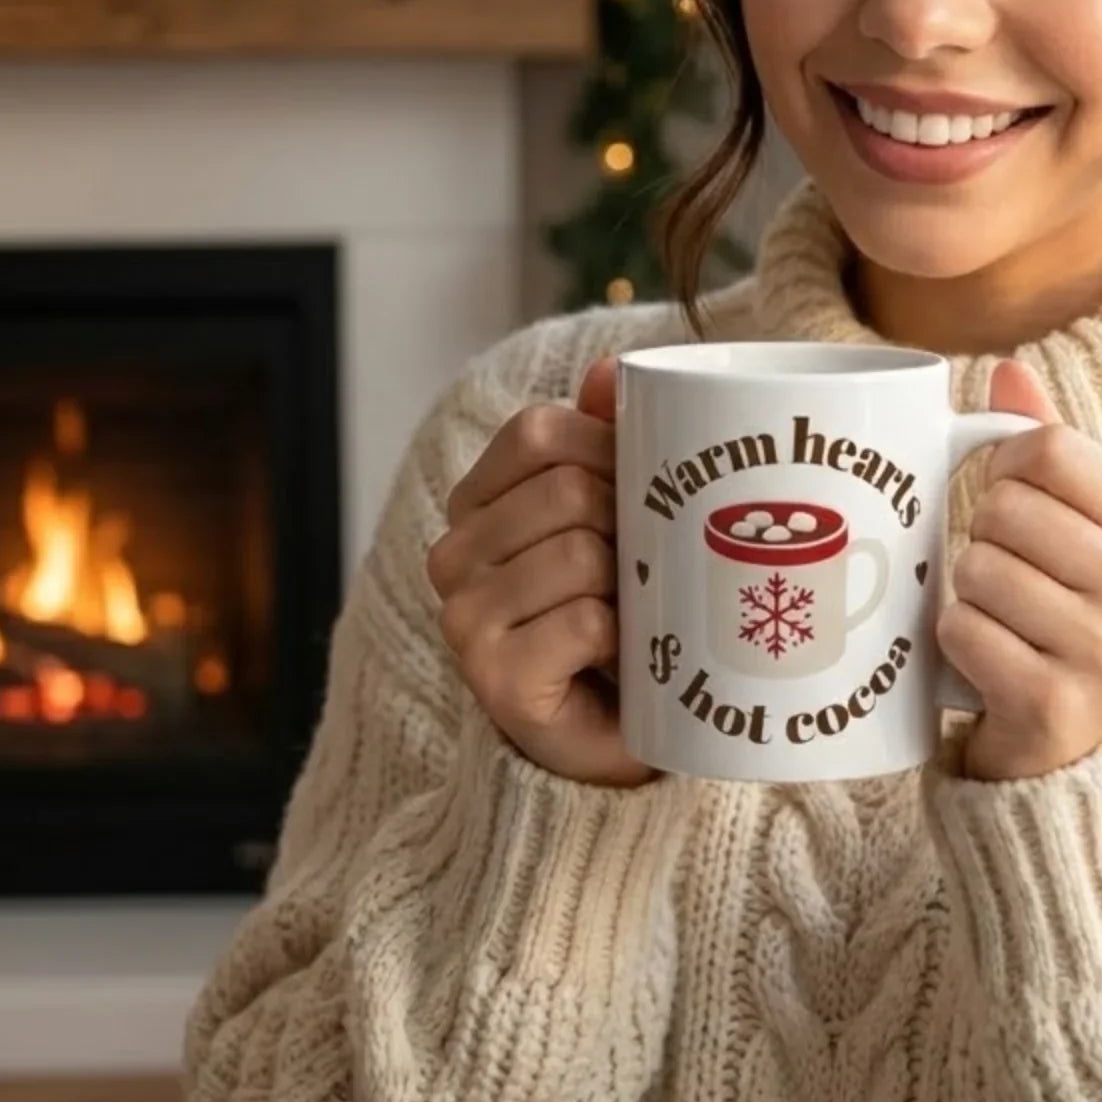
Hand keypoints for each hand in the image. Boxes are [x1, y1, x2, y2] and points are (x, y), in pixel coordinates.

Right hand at [426, 356, 656, 789]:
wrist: (618, 732)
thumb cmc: (619, 612)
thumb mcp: (614, 516)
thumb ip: (605, 438)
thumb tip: (613, 369)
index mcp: (477, 503)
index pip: (538, 431)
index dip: (608, 448)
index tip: (640, 488)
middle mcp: (453, 556)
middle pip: (569, 490)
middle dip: (630, 522)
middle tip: (648, 565)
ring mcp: (465, 619)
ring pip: (581, 554)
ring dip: (632, 586)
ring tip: (635, 615)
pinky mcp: (495, 679)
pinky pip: (584, 623)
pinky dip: (622, 639)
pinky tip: (619, 659)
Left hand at [943, 361, 1101, 781]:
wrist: (1092, 756)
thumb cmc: (1078, 618)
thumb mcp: (1087, 532)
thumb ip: (1052, 448)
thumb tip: (1007, 369)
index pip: (1048, 448)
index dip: (1004, 467)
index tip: (1011, 501)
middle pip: (1003, 507)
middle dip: (984, 537)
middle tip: (1009, 576)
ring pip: (976, 567)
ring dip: (967, 593)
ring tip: (1002, 619)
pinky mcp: (1051, 704)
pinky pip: (960, 629)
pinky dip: (956, 641)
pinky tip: (988, 660)